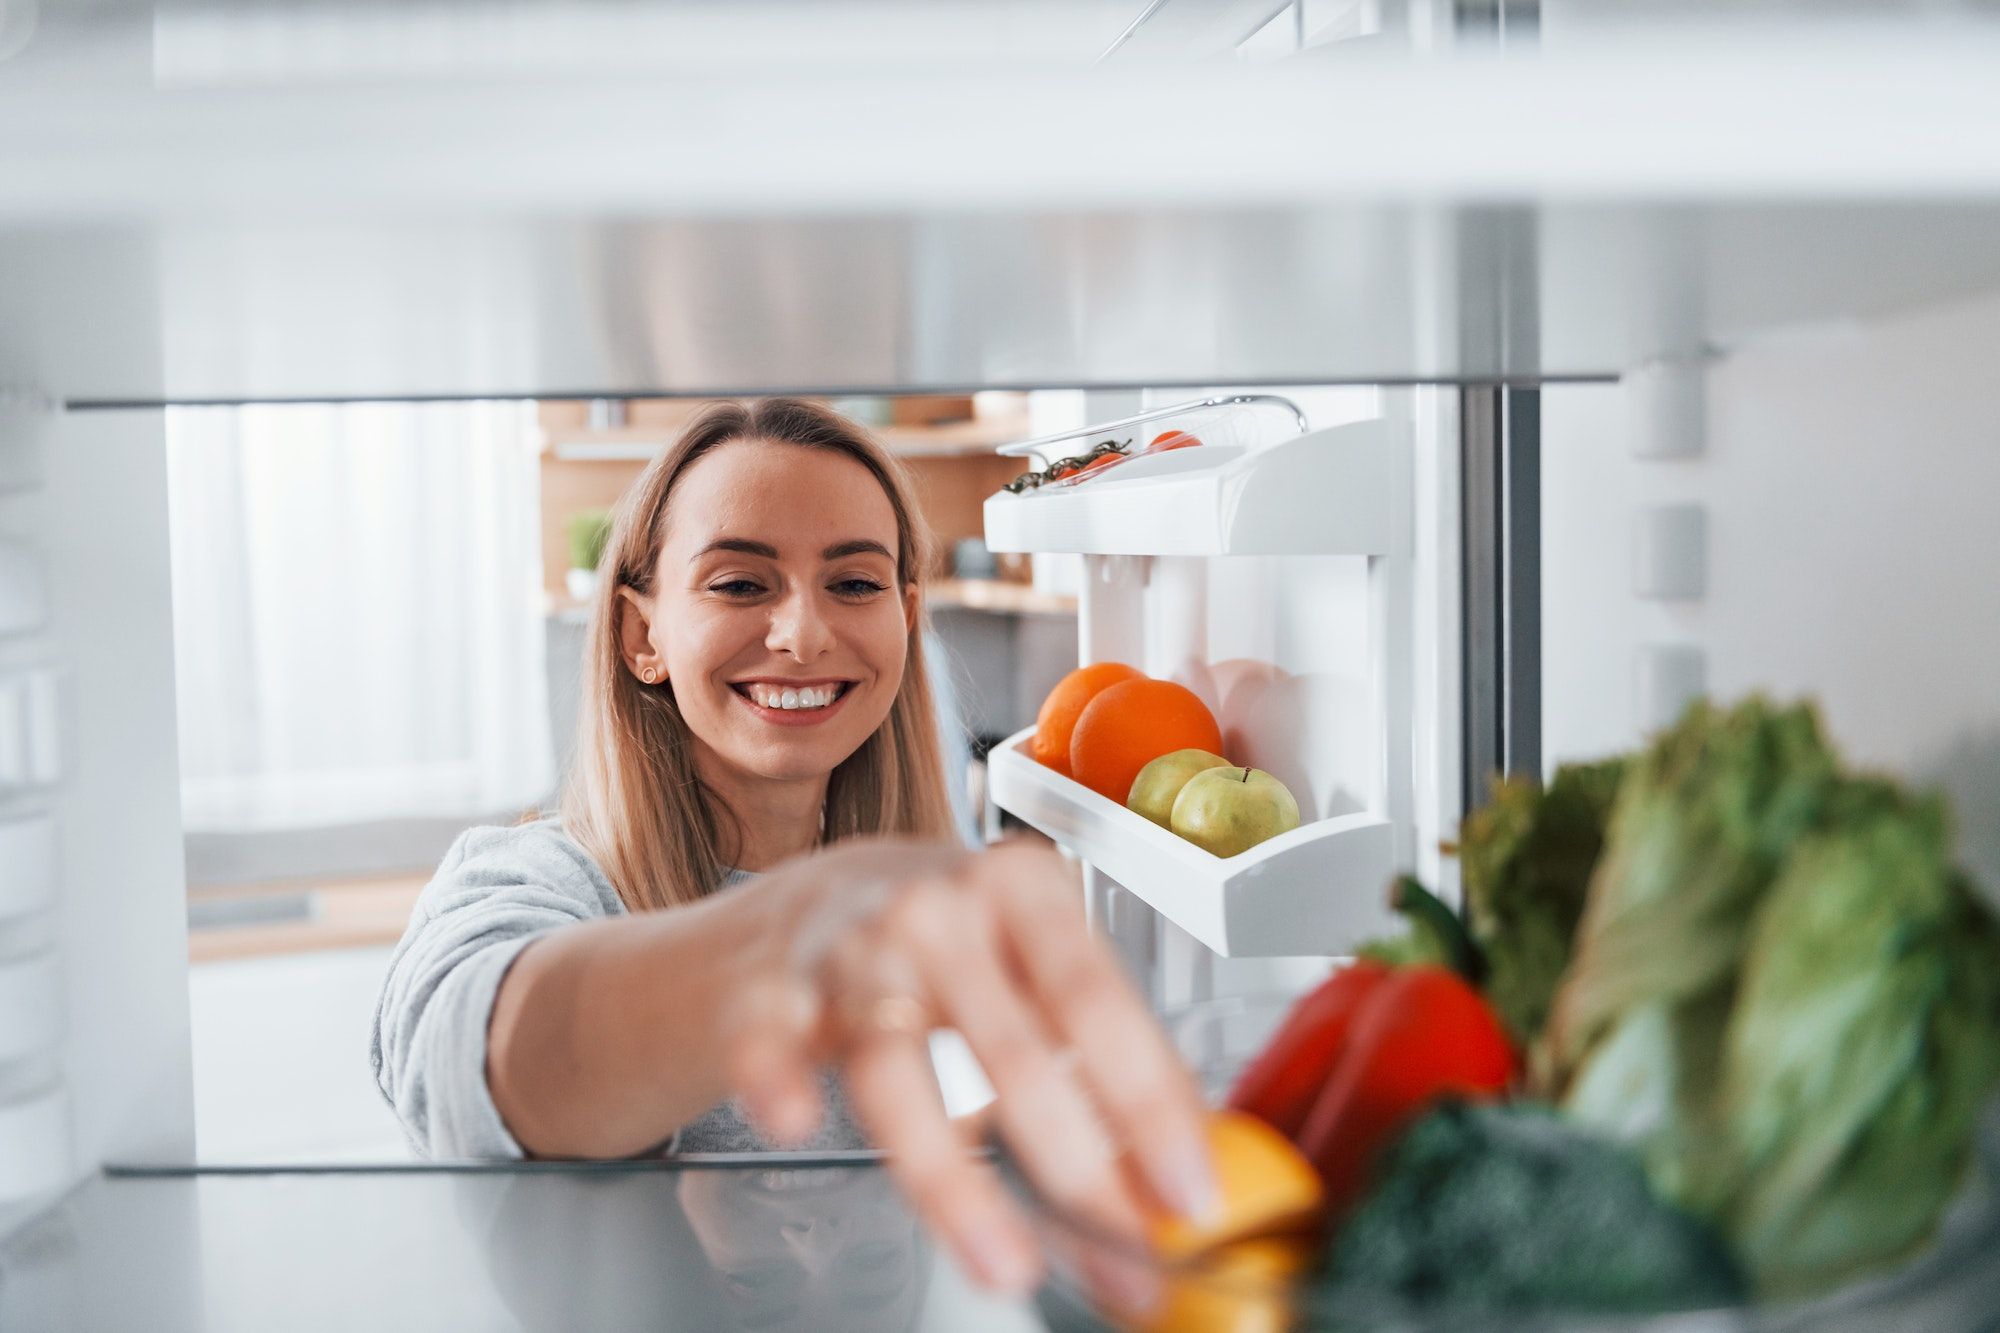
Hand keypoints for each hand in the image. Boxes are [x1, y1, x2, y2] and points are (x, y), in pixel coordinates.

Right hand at [713, 837, 1215, 1295]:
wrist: (800, 904)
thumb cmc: (937, 942)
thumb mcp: (1026, 963)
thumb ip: (1096, 1057)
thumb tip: (1175, 1178)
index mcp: (1020, 888)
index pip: (1098, 1002)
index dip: (1150, 1105)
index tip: (1185, 1189)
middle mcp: (935, 908)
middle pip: (1012, 1049)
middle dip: (1079, 1172)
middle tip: (1123, 1257)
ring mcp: (846, 950)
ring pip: (899, 1070)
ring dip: (954, 1182)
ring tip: (1005, 1260)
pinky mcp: (765, 993)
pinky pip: (770, 1044)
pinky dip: (780, 1079)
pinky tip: (797, 1116)